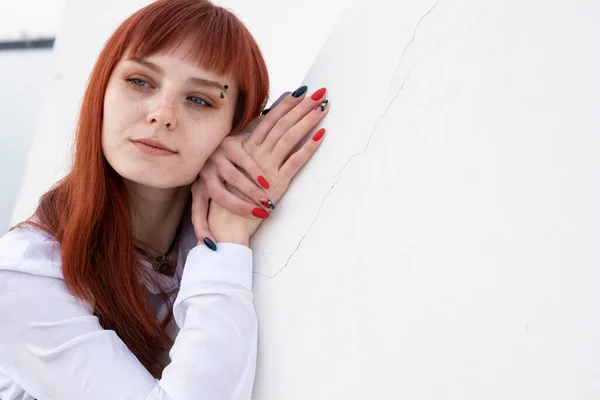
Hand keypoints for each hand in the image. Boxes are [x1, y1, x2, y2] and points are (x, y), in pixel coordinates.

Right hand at [206, 85, 329, 245]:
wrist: (225, 220)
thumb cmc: (229, 196)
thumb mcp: (235, 168)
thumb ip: (247, 152)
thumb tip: (260, 136)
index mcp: (245, 147)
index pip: (269, 120)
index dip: (285, 105)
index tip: (300, 92)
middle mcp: (255, 153)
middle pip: (282, 124)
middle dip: (301, 106)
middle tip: (319, 92)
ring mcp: (266, 167)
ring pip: (289, 137)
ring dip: (307, 121)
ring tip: (322, 107)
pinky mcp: (276, 183)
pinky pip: (295, 161)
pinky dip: (308, 147)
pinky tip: (320, 135)